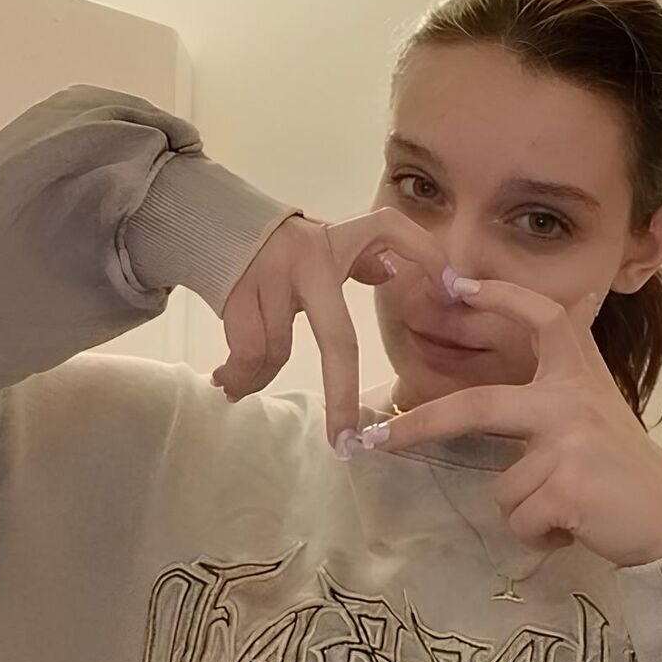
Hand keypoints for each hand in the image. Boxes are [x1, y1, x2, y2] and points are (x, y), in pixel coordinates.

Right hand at [212, 207, 449, 452]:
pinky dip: (238, 376)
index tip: (450, 294)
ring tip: (240, 386)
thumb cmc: (285, 246)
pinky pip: (246, 353)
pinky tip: (226, 384)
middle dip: (342, 398)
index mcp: (338, 244)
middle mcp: (307, 259)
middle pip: (337, 340)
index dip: (425, 257)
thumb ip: (367, 259)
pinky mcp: (234, 294)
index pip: (391, 232)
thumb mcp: (333, 242)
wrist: (210, 221)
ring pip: (278, 353)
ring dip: (261, 378)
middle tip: (345, 441)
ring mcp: (268, 277)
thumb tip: (401, 276)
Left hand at [361, 279, 661, 567]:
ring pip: (504, 486)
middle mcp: (573, 400)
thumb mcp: (603, 416)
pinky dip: (540, 535)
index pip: (544, 318)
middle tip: (377, 441)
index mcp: (581, 378)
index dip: (501, 296)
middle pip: (477, 406)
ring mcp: (569, 442)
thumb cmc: (629, 478)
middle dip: (420, 425)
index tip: (458, 282)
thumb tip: (552, 329)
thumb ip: (564, 388)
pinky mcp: (567, 486)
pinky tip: (575, 527)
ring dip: (527, 510)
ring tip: (570, 510)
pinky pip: (520, 518)